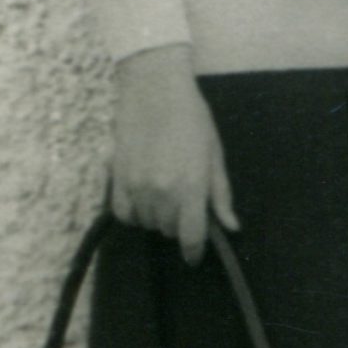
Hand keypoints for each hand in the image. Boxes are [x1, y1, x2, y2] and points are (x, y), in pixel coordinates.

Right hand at [111, 43, 238, 264]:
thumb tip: (231, 227)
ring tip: (165, 191)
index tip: (194, 257)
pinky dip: (135, 213)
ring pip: (148, 223)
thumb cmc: (192, 118)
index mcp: (191, 187)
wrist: (154, 89)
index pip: (191, 236)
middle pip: (169, 230)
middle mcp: (162, 192)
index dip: (194, 252)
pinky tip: (144, 197)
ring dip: (158, 217)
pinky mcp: (116, 178)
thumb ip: (221, 195)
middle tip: (185, 202)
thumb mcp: (214, 155)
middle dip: (180, 224)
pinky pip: (124, 214)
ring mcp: (136, 187)